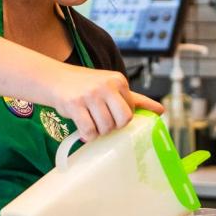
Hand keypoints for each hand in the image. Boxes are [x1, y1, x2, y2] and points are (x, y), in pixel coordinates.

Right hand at [46, 65, 163, 141]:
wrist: (54, 79)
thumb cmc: (86, 86)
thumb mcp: (112, 87)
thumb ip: (136, 99)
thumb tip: (161, 110)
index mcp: (119, 80)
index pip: (131, 111)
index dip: (120, 118)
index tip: (108, 114)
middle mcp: (106, 85)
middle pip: (123, 120)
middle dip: (113, 127)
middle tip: (103, 124)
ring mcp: (90, 94)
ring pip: (105, 127)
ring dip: (98, 132)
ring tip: (90, 124)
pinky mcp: (75, 104)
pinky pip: (89, 131)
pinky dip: (87, 135)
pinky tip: (83, 130)